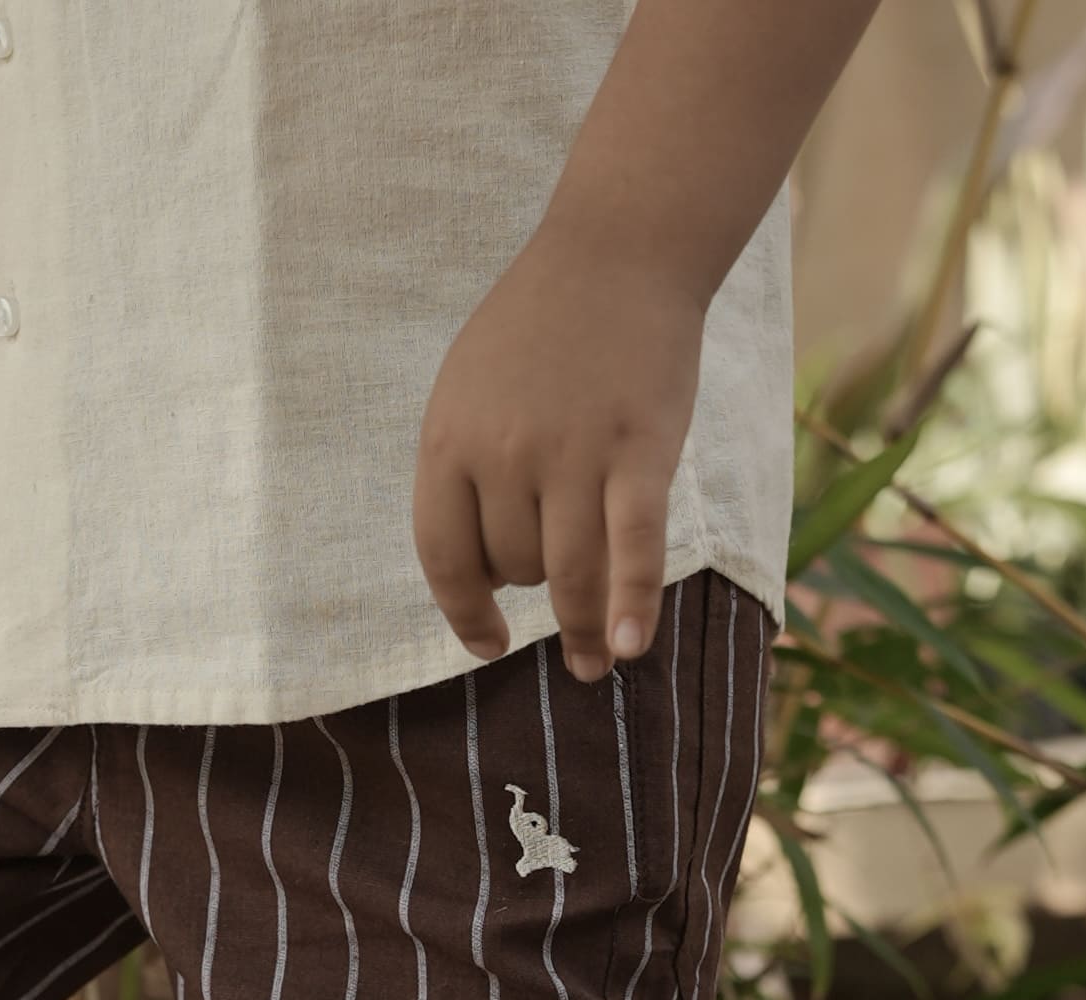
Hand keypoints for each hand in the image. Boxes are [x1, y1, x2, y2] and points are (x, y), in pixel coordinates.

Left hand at [413, 213, 705, 682]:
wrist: (618, 251)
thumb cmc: (539, 328)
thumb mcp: (468, 391)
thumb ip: (465, 472)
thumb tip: (482, 572)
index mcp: (449, 440)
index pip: (445, 558)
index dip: (465, 613)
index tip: (489, 644)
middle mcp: (505, 454)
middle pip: (515, 567)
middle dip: (534, 581)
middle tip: (558, 572)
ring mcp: (574, 454)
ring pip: (567, 574)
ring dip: (582, 627)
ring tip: (594, 663)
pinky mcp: (640, 454)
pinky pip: (632, 549)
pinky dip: (632, 604)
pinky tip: (629, 647)